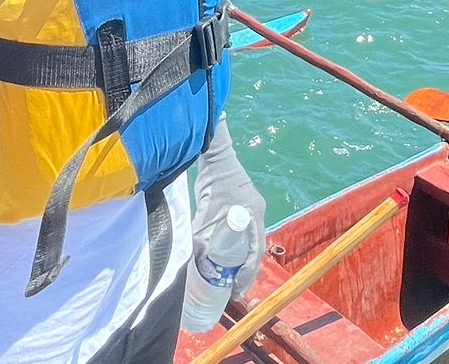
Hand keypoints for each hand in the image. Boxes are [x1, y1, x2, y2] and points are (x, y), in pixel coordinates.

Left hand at [192, 120, 266, 299]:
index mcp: (253, 215)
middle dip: (247, 272)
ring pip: (251, 242)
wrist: (215, 156)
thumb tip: (192, 258)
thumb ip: (201, 232)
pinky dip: (239, 248)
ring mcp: (252, 210)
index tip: (239, 289)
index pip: (255, 251)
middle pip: (256, 249)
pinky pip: (245, 233)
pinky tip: (230, 259)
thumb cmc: (213, 181)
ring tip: (233, 281)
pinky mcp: (244, 207)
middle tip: (236, 292)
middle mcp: (256, 214)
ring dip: (244, 262)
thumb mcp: (205, 209)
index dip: (248, 272)